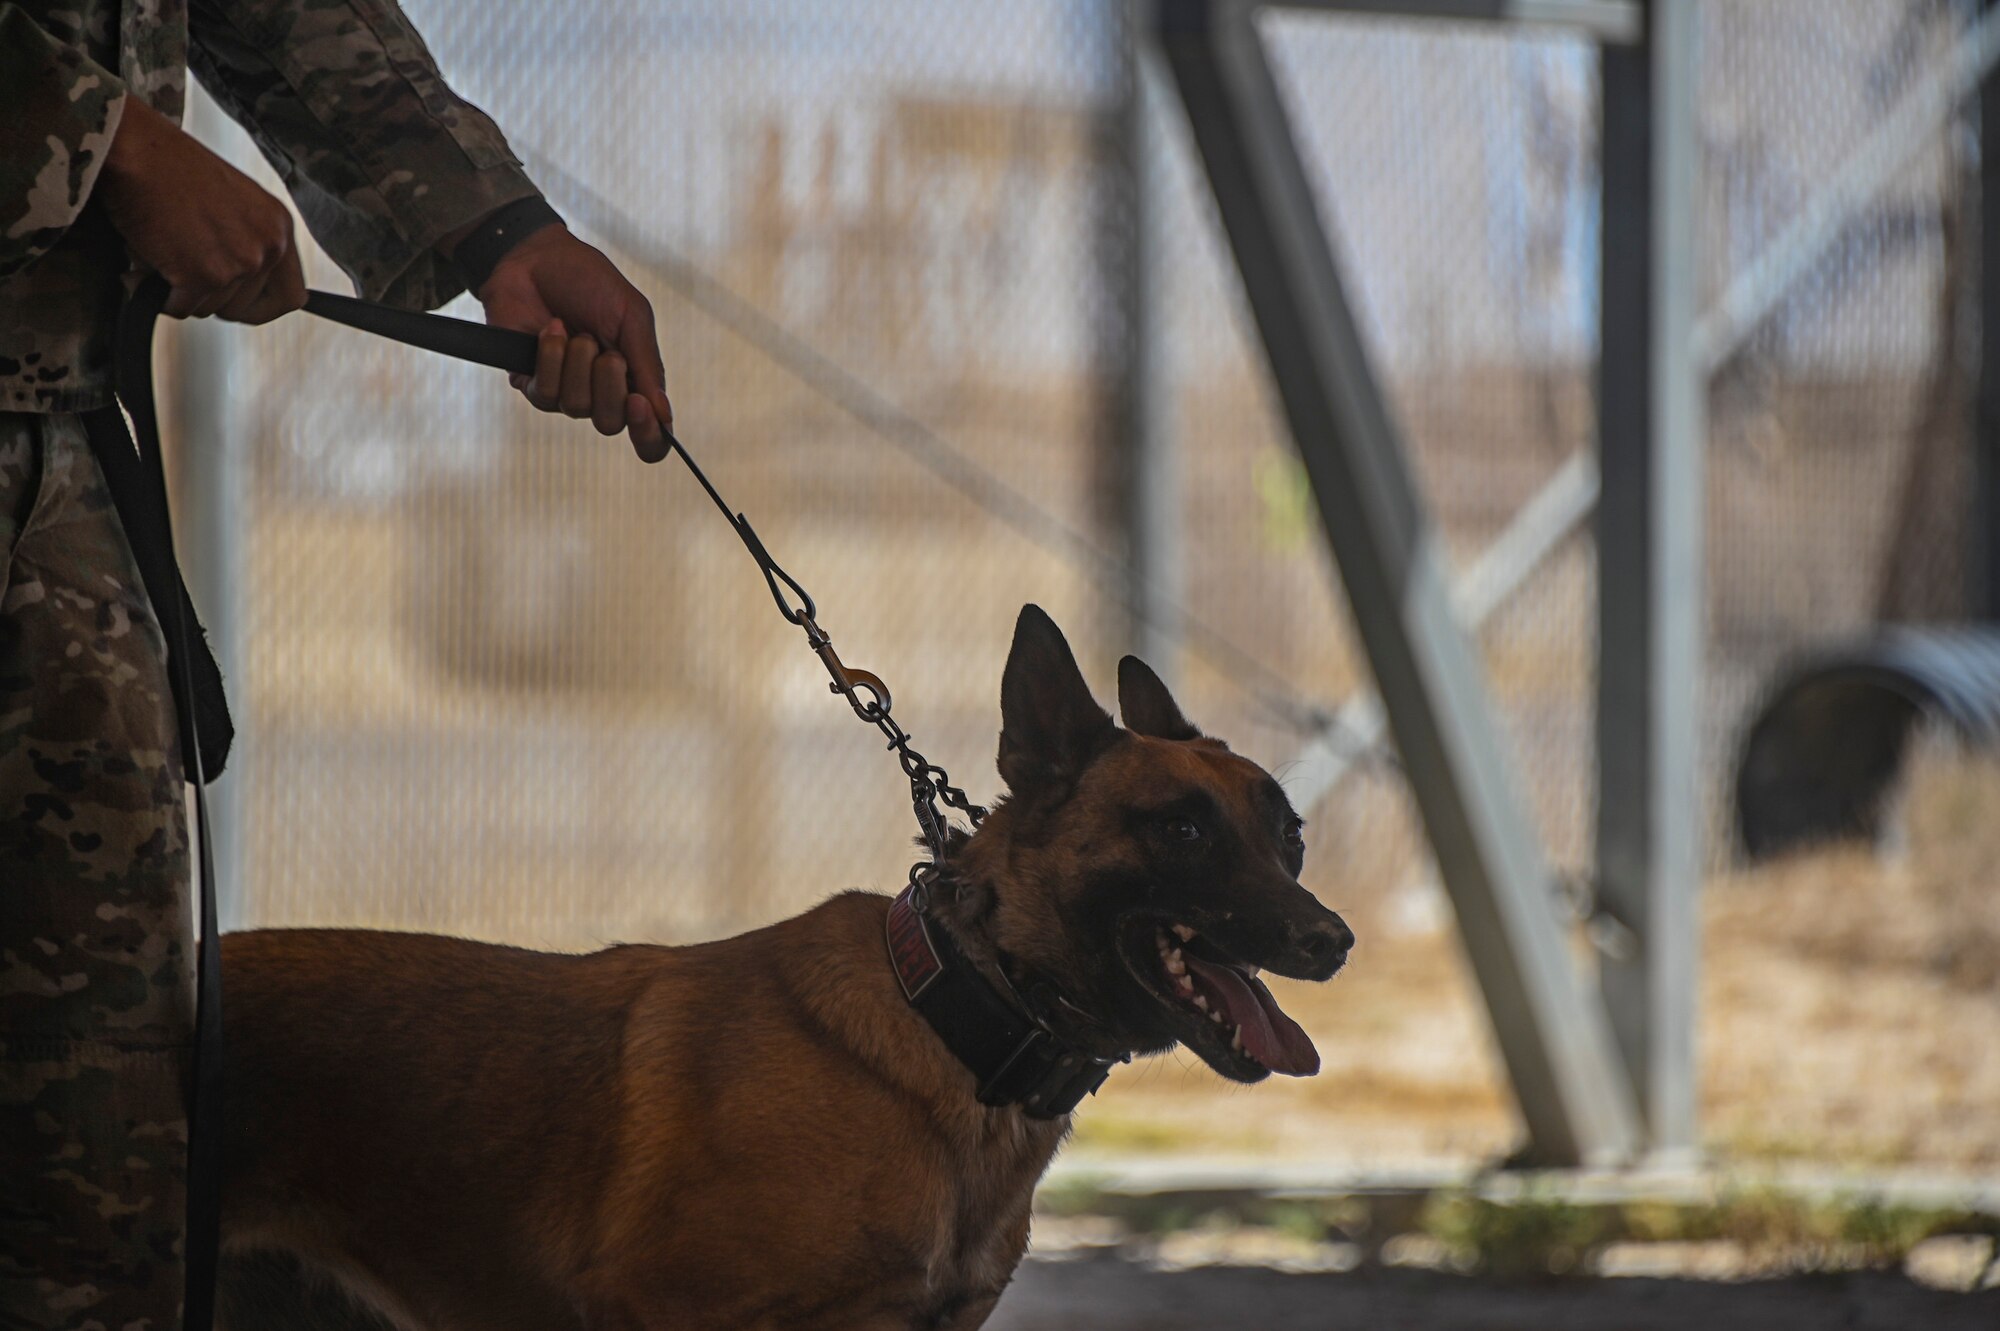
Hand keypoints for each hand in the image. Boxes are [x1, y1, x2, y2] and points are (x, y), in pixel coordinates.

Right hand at [96, 97, 305, 323]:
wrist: (137, 149)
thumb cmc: (172, 168)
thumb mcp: (234, 203)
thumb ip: (248, 241)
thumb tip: (241, 286)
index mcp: (279, 227)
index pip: (292, 297)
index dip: (261, 308)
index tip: (237, 305)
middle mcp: (268, 248)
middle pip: (242, 309)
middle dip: (209, 296)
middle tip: (182, 265)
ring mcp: (238, 263)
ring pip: (208, 309)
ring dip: (180, 289)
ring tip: (163, 249)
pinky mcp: (203, 276)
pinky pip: (179, 308)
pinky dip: (155, 292)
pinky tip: (146, 260)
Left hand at [467, 224, 673, 462]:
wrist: (537, 258)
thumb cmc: (590, 283)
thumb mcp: (632, 317)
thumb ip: (648, 365)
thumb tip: (665, 415)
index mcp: (634, 381)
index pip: (648, 434)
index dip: (648, 434)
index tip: (640, 406)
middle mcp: (600, 394)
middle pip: (610, 423)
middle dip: (609, 384)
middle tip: (607, 350)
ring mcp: (565, 392)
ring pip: (577, 407)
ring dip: (578, 362)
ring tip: (574, 331)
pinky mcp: (532, 384)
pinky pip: (545, 394)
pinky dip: (551, 356)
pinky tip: (551, 330)